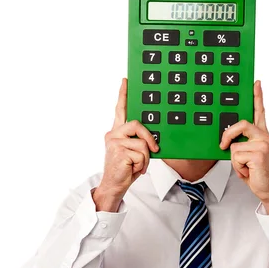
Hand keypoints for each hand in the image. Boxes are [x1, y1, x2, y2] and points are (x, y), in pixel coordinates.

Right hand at [97, 78, 159, 200]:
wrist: (113, 186)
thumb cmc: (125, 170)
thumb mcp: (134, 153)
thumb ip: (138, 141)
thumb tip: (152, 138)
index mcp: (117, 132)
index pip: (120, 110)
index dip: (123, 95)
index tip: (126, 81)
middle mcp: (113, 134)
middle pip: (137, 124)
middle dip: (149, 139)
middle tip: (155, 150)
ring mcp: (115, 142)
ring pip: (142, 144)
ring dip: (145, 159)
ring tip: (137, 166)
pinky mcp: (118, 151)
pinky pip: (141, 155)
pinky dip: (142, 165)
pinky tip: (133, 170)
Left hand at [219, 80, 268, 203]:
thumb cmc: (257, 174)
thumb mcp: (247, 155)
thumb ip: (241, 143)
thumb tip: (228, 140)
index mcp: (262, 135)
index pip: (259, 112)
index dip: (257, 96)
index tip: (256, 82)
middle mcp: (265, 136)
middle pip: (241, 124)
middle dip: (227, 136)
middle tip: (222, 146)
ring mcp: (264, 143)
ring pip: (235, 146)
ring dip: (236, 161)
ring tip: (246, 168)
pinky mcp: (260, 153)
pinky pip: (236, 156)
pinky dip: (238, 167)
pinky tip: (249, 172)